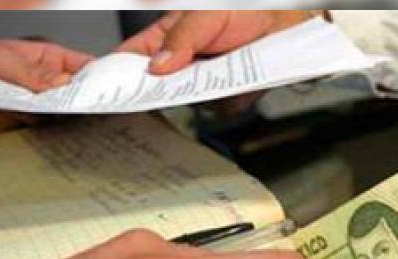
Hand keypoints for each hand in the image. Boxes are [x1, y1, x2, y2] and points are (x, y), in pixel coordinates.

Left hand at [0, 39, 92, 138]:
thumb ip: (30, 71)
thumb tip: (62, 81)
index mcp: (50, 61)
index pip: (85, 67)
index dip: (101, 77)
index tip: (106, 89)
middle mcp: (51, 87)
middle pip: (82, 97)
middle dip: (90, 105)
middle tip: (94, 112)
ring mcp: (44, 111)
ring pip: (70, 120)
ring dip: (74, 125)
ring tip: (82, 130)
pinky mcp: (34, 132)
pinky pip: (51, 138)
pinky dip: (56, 142)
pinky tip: (61, 142)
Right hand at [118, 11, 319, 115]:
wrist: (287, 22)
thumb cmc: (246, 9)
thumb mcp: (206, 14)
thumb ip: (181, 38)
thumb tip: (158, 65)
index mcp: (165, 40)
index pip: (130, 61)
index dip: (116, 77)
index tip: (110, 91)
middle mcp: (182, 64)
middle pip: (156, 90)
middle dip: (161, 92)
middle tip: (173, 83)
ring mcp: (203, 83)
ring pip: (188, 103)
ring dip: (201, 93)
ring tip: (217, 70)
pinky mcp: (226, 98)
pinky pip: (219, 109)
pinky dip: (230, 99)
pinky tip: (238, 84)